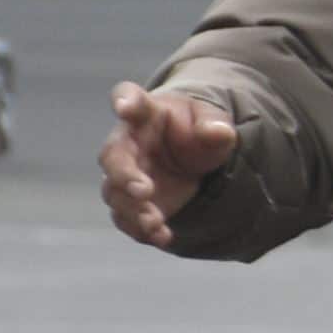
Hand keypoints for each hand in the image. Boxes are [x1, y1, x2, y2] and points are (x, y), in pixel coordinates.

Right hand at [100, 82, 236, 249]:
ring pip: (116, 193)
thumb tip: (220, 132)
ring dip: (132, 209)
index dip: (124, 101)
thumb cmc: (196, 127)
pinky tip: (162, 236)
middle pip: (113, 156)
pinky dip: (142, 229)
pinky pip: (128, 217)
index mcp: (145, 111)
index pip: (127, 97)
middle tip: (142, 191)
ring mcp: (126, 173)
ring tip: (154, 223)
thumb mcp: (212, 119)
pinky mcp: (133, 201)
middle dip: (124, 175)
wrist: (193, 152)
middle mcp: (127, 142)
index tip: (124, 106)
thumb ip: (214, 125)